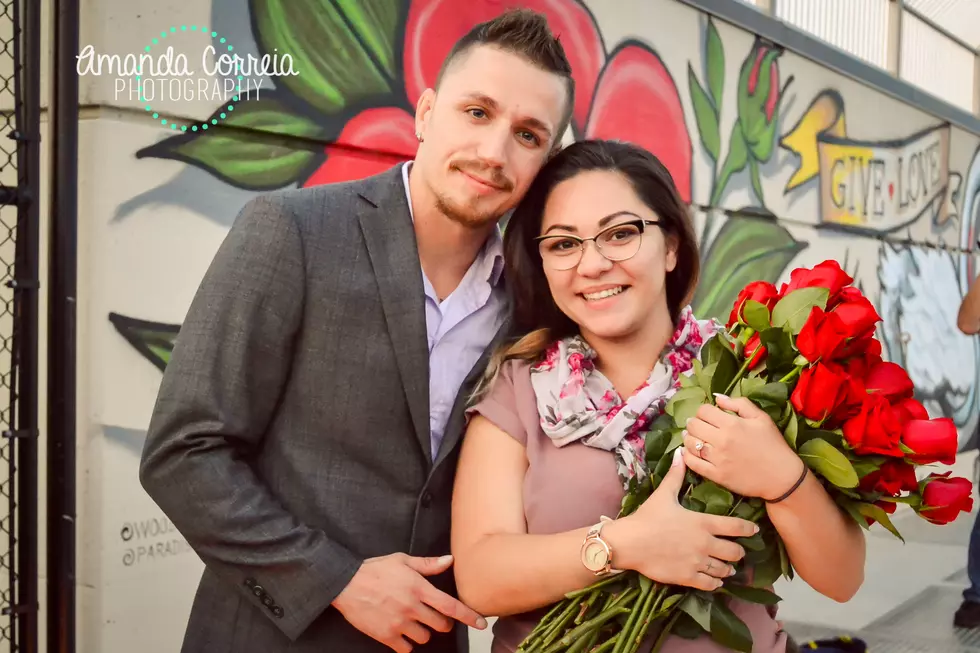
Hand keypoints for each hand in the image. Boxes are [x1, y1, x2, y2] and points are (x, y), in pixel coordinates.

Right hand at [332, 553, 487, 652]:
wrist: (345, 583)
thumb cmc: (374, 569)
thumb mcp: (402, 560)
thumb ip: (428, 564)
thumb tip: (449, 561)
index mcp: (419, 588)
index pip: (451, 606)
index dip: (469, 616)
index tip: (481, 623)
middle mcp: (412, 607)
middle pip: (440, 625)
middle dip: (441, 623)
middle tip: (434, 617)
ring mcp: (399, 623)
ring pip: (424, 638)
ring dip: (423, 632)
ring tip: (413, 622)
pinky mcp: (386, 635)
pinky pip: (406, 648)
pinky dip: (406, 643)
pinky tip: (401, 633)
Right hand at [606, 448, 757, 591]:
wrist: (630, 542)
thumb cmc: (648, 517)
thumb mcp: (663, 494)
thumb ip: (676, 476)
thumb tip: (679, 453)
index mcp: (703, 523)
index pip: (735, 527)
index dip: (748, 529)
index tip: (754, 530)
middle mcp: (705, 543)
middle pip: (734, 552)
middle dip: (739, 552)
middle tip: (739, 552)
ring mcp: (698, 562)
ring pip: (724, 569)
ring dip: (728, 568)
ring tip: (730, 568)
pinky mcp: (688, 577)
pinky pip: (710, 584)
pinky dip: (716, 583)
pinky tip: (716, 581)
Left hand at [682, 394, 803, 499]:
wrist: (782, 477)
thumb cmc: (773, 444)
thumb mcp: (761, 418)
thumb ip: (739, 404)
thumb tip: (717, 398)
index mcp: (732, 424)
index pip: (703, 410)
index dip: (703, 411)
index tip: (707, 415)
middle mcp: (721, 440)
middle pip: (693, 425)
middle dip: (694, 422)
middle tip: (698, 425)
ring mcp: (717, 459)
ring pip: (690, 443)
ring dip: (689, 438)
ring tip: (693, 437)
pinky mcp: (716, 475)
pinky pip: (692, 463)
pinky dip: (686, 456)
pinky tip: (689, 452)